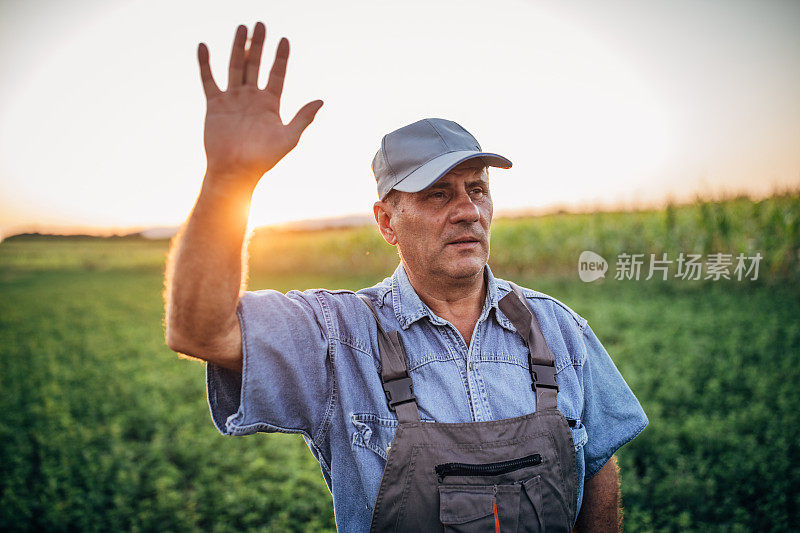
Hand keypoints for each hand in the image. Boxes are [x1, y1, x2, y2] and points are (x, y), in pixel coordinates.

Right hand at [197, 22, 323, 187]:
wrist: (235, 171)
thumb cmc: (263, 159)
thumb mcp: (288, 138)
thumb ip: (303, 118)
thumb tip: (321, 100)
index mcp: (270, 103)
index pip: (277, 74)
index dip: (281, 57)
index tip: (284, 40)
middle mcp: (252, 97)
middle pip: (255, 64)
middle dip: (258, 44)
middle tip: (261, 23)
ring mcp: (233, 99)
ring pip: (235, 66)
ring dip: (237, 47)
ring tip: (242, 27)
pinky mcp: (214, 104)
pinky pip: (208, 79)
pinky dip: (205, 63)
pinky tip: (203, 46)